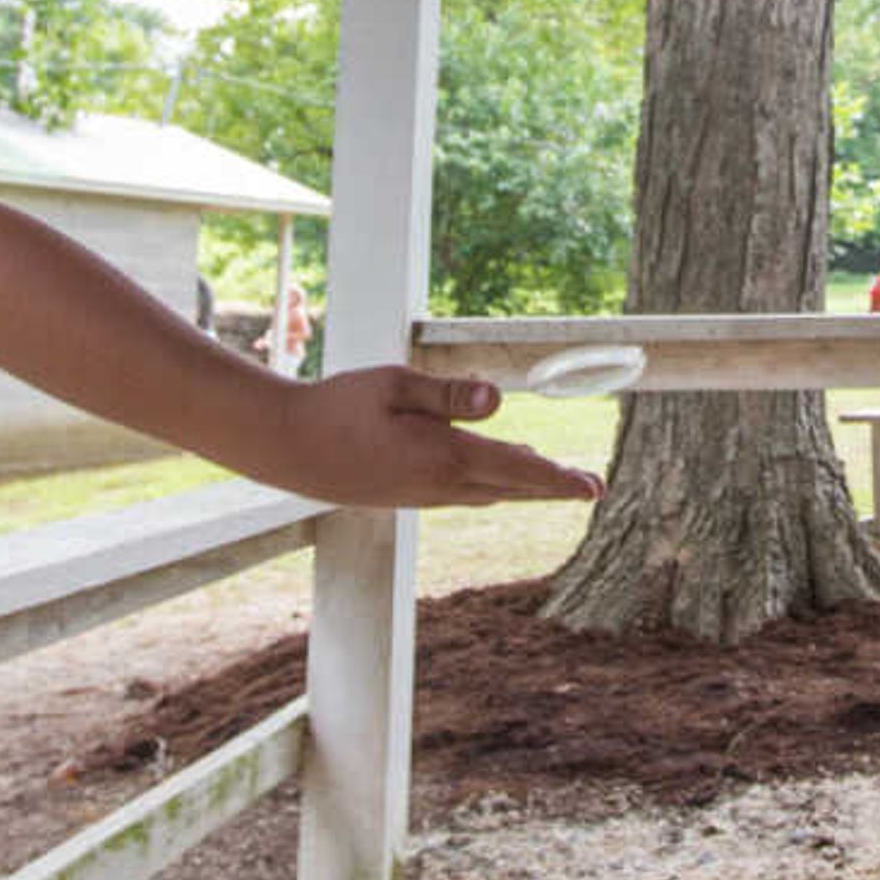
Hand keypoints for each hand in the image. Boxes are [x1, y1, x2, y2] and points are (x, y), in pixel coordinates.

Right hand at [271, 367, 606, 509]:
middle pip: (511, 487)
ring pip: (488, 492)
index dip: (557, 479)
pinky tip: (500, 478)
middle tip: (593, 489)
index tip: (591, 488)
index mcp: (441, 456)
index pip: (515, 469)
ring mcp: (422, 495)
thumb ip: (449, 393)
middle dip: (553, 487)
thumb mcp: (394, 383)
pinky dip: (493, 486)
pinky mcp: (407, 495)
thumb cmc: (338, 405)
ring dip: (524, 487)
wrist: (287, 448)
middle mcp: (438, 485)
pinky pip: (465, 494)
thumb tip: (499, 399)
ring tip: (556, 480)